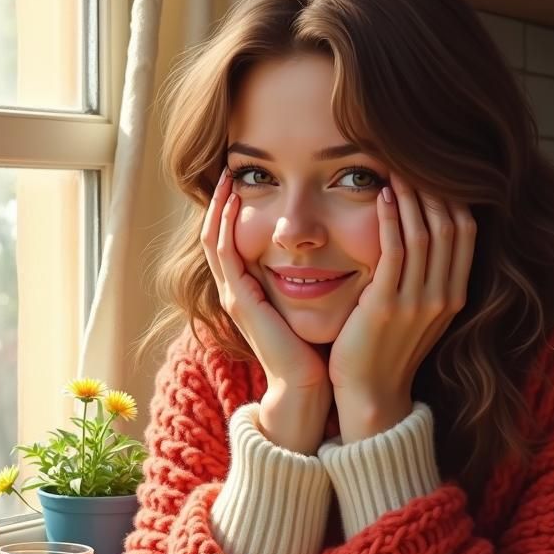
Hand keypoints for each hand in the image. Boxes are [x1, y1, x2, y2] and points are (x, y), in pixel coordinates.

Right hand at [200, 168, 331, 451]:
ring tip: (229, 177)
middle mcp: (238, 290)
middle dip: (223, 201)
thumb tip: (340, 245)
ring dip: (219, 207)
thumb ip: (315, 275)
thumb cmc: (318, 347)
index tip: (252, 180)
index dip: (238, 210)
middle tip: (233, 168)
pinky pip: (222, 254)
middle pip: (217, 234)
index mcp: (254, 290)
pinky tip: (233, 202)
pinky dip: (224, 225)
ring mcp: (234, 295)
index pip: (235, 239)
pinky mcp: (240, 301)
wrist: (308, 385)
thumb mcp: (314, 301)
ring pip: (213, 239)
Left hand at [328, 171, 475, 442]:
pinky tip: (381, 196)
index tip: (433, 172)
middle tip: (411, 159)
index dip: (453, 198)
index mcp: (455, 296)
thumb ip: (428, 279)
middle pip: (450, 227)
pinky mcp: (387, 306)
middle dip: (433, 189)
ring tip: (394, 169)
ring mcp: (418, 303)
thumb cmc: (389, 352)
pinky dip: (390, 219)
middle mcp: (443, 297)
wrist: (372, 396)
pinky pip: (394, 252)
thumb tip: (427, 238)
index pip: (466, 233)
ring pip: (424, 234)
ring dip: (410, 197)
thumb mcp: (420, 313)